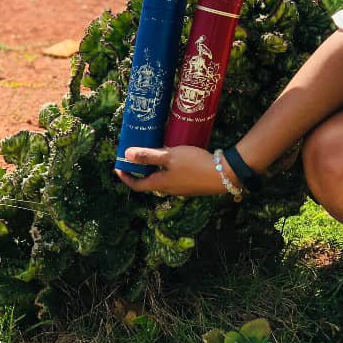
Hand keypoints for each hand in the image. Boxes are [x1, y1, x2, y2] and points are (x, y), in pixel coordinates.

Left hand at [115, 146, 233, 197]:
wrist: (224, 175)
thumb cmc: (194, 165)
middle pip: (149, 182)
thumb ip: (148, 155)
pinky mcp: (192, 184)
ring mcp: (181, 189)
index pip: (137, 185)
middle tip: (136, 156)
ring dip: (155, 169)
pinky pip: (174, 177)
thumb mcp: (169, 156)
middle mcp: (169, 189)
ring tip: (155, 153)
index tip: (118, 168)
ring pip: (163, 179)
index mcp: (160, 184)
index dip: (125, 177)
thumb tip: (126, 155)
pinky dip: (168, 168)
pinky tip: (175, 157)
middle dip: (140, 170)